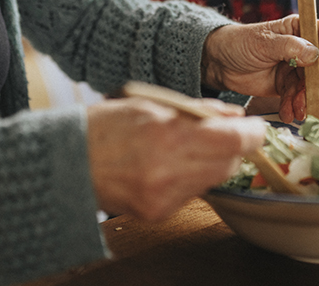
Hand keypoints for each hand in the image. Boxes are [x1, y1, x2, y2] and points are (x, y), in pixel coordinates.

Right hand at [86, 97, 265, 221]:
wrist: (64, 164)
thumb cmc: (103, 126)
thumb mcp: (150, 104)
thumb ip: (197, 111)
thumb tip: (234, 117)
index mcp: (168, 136)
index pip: (233, 141)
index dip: (251, 133)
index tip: (254, 126)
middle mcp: (169, 172)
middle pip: (228, 163)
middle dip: (230, 147)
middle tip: (219, 133)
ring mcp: (163, 197)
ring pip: (213, 180)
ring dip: (210, 162)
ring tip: (184, 146)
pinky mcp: (158, 213)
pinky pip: (191, 194)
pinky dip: (189, 177)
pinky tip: (167, 164)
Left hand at [201, 15, 318, 122]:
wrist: (220, 63)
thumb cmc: (240, 42)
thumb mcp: (263, 42)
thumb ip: (289, 46)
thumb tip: (314, 54)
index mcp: (301, 28)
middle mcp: (303, 48)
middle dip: (318, 83)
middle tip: (307, 94)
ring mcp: (296, 68)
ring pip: (311, 86)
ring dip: (305, 99)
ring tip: (296, 110)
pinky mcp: (286, 85)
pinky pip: (297, 97)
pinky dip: (293, 106)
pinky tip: (287, 114)